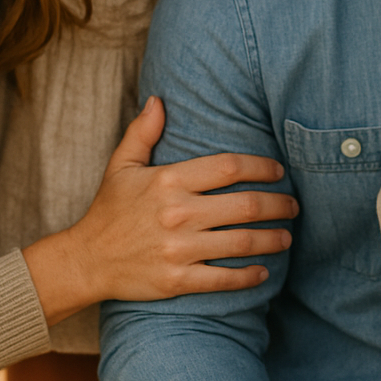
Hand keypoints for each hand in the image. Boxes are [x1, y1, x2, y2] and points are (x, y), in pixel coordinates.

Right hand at [22, 97, 297, 324]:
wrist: (85, 260)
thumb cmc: (108, 211)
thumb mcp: (121, 165)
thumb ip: (143, 132)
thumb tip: (158, 99)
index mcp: (169, 180)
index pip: (230, 167)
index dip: (262, 166)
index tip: (279, 170)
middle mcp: (178, 213)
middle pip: (246, 205)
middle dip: (279, 204)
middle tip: (294, 205)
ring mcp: (179, 249)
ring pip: (242, 242)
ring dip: (273, 239)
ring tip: (286, 236)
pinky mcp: (178, 280)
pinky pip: (224, 279)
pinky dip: (250, 275)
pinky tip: (264, 270)